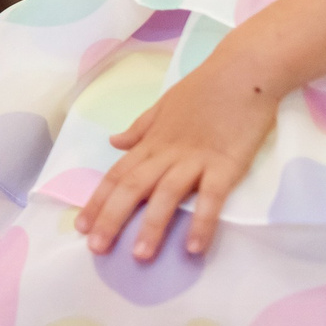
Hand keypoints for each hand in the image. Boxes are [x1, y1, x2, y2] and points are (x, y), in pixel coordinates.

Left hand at [74, 50, 277, 260]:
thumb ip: (140, 128)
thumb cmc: (205, 88)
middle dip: (112, 219)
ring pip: (166, 195)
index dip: (98, 201)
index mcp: (152, 141)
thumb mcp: (164, 105)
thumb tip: (114, 143)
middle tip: (96, 249)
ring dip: (151, 226)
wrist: (243, 70)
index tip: (81, 226)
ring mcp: (196, 158)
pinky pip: (211, 198)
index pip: (118, 175)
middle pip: (133, 188)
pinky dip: (201, 222)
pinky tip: (193, 247)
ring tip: (139, 256)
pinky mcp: (226, 164)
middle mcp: (167, 152)